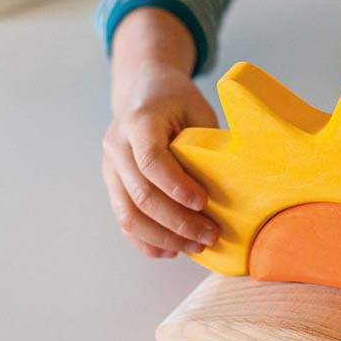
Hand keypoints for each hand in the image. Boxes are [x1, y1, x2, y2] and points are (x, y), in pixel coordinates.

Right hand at [102, 62, 220, 258]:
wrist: (142, 90)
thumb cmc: (177, 100)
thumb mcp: (196, 108)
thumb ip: (205, 141)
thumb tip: (230, 184)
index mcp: (139, 121)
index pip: (151, 159)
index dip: (176, 185)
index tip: (204, 202)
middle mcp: (116, 145)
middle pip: (140, 193)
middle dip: (176, 221)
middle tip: (210, 234)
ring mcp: (110, 167)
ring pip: (129, 214)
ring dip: (164, 237)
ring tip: (196, 246)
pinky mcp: (112, 184)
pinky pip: (124, 220)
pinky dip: (147, 240)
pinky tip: (172, 250)